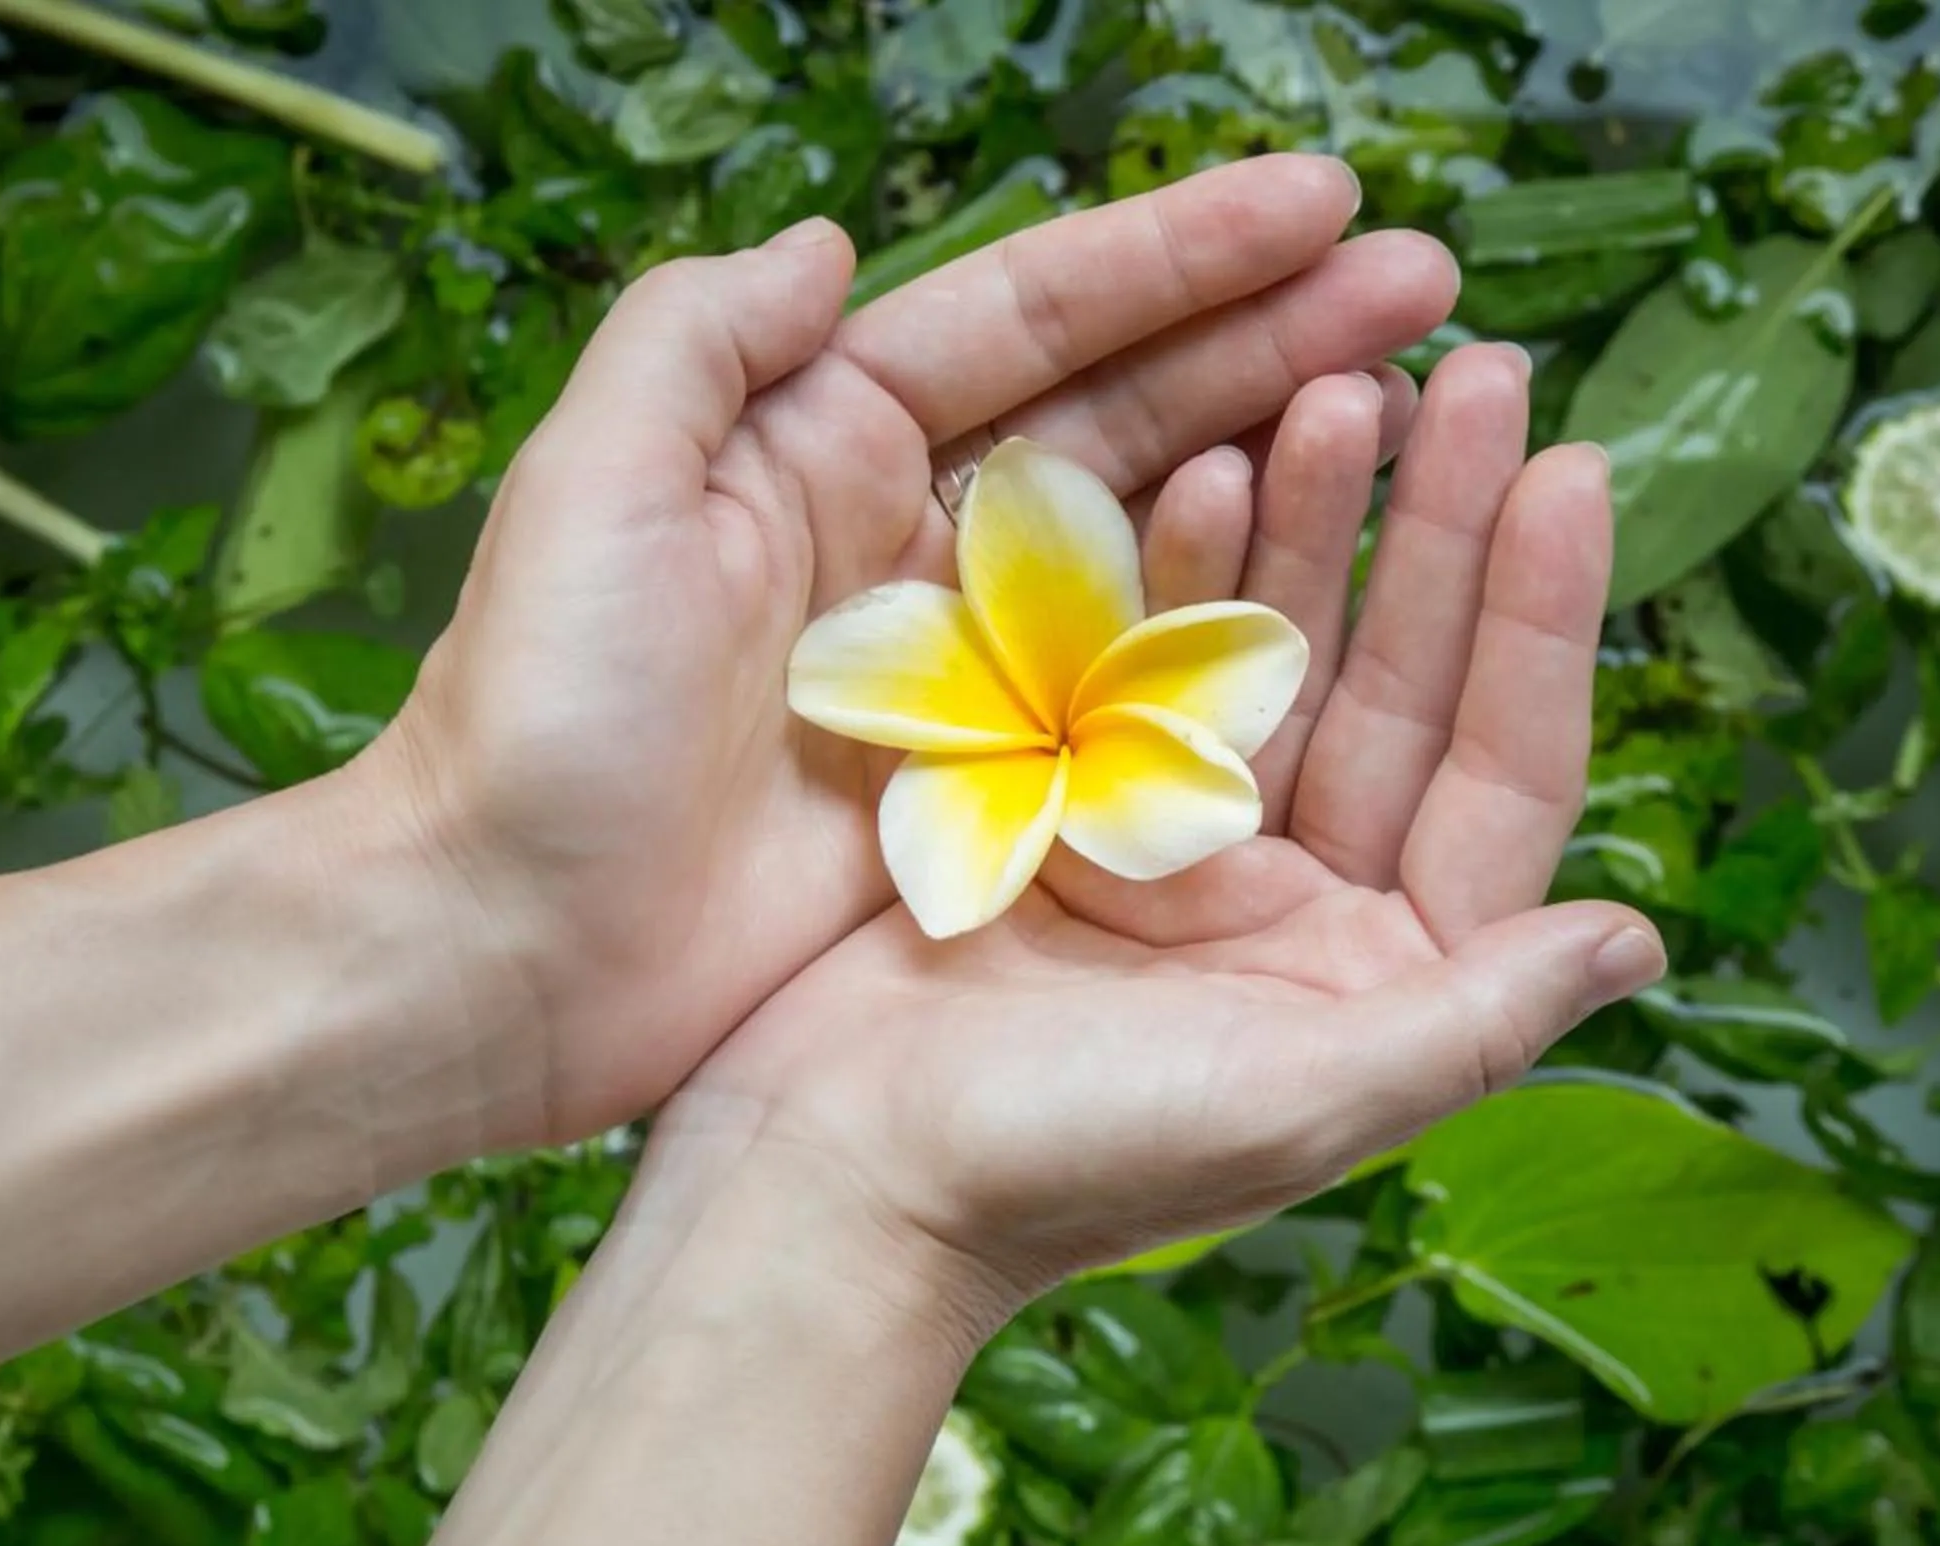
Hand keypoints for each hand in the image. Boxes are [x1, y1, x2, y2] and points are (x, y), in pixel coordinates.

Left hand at [354, 159, 1453, 1142]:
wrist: (507, 949)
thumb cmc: (537, 717)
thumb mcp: (594, 491)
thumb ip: (701, 341)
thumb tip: (831, 244)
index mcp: (823, 440)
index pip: (1034, 316)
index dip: (1182, 254)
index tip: (1327, 202)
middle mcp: (909, 533)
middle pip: (1127, 406)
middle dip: (1279, 337)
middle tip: (1432, 289)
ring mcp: (962, 667)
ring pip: (1155, 540)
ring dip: (1285, 469)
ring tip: (1423, 406)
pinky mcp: (988, 791)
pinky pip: (1137, 697)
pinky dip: (1236, 639)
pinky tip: (1345, 595)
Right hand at [663, 345, 1665, 1317]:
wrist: (826, 1174)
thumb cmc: (1068, 1164)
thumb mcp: (1296, 1103)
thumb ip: (1472, 1018)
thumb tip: (1639, 935)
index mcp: (1378, 968)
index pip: (1498, 774)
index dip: (1542, 625)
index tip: (1575, 469)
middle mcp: (1298, 895)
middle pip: (1400, 682)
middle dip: (1438, 527)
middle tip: (1475, 367)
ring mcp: (1180, 837)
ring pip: (1274, 645)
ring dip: (1310, 516)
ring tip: (1340, 382)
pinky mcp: (1062, 799)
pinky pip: (1141, 650)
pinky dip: (1170, 556)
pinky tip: (1204, 449)